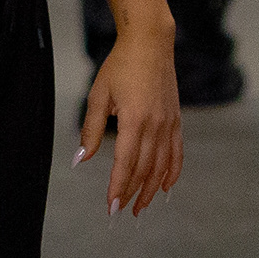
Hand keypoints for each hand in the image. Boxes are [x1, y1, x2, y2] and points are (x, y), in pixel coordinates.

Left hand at [77, 29, 184, 216]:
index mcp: (134, 121)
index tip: (111, 207)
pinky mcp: (176, 121)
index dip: (118, 187)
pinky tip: (166, 187)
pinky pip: (177, 153)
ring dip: (152, 189)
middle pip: (145, 169)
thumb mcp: (98, 96)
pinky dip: (172, 172)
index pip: (126, 163)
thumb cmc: (119, 68)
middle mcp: (155, 126)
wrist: (150, 45)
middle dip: (133, 193)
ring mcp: (169, 124)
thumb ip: (91, 130)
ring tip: (141, 206)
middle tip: (121, 212)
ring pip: (162, 166)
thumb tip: (81, 159)